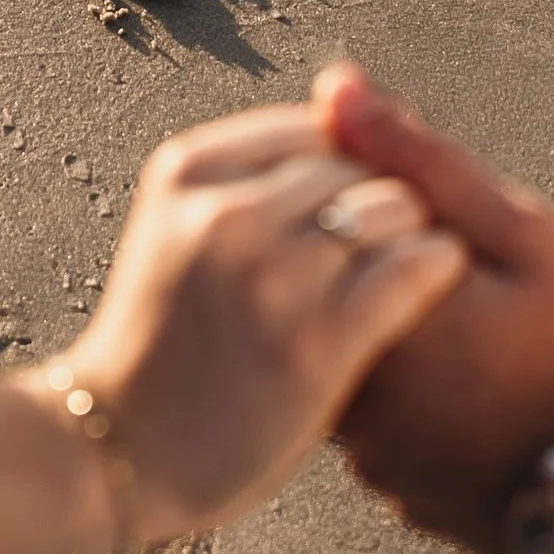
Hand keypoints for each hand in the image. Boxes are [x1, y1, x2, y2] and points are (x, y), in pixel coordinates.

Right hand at [48, 105, 468, 543]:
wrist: (115, 453)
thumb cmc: (163, 342)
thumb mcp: (182, 228)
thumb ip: (253, 175)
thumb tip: (352, 100)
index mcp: (190, 169)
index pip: (317, 125)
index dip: (358, 156)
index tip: (372, 192)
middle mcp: (228, 212)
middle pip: (358, 165)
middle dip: (389, 193)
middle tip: (406, 232)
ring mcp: (271, 278)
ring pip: (394, 209)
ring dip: (417, 230)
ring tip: (419, 259)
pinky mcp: (314, 344)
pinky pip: (411, 272)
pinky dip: (436, 267)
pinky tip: (439, 279)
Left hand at [311, 64, 553, 553]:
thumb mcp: (524, 233)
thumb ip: (420, 159)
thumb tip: (335, 89)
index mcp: (374, 317)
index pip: (329, 233)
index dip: (387, 208)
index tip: (455, 224)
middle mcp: (355, 394)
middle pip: (346, 301)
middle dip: (398, 275)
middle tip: (493, 289)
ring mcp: (378, 458)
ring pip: (369, 366)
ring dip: (413, 343)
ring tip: (499, 341)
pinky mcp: (407, 497)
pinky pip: (395, 427)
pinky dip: (430, 402)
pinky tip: (492, 394)